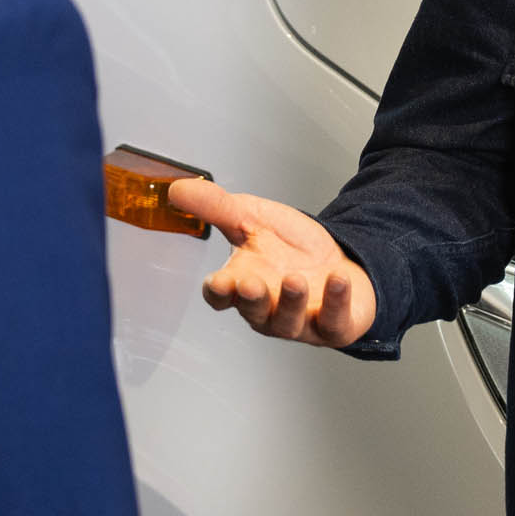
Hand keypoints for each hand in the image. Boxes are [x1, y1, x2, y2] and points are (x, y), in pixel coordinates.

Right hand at [172, 180, 376, 348]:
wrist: (338, 257)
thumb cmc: (289, 247)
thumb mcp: (251, 218)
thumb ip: (215, 207)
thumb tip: (176, 189)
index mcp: (241, 283)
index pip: (221, 295)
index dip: (219, 292)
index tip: (218, 283)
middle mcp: (266, 307)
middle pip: (253, 312)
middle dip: (252, 299)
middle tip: (252, 284)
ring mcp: (299, 321)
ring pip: (289, 321)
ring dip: (291, 301)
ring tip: (296, 279)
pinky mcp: (333, 326)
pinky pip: (334, 321)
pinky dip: (336, 301)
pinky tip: (337, 278)